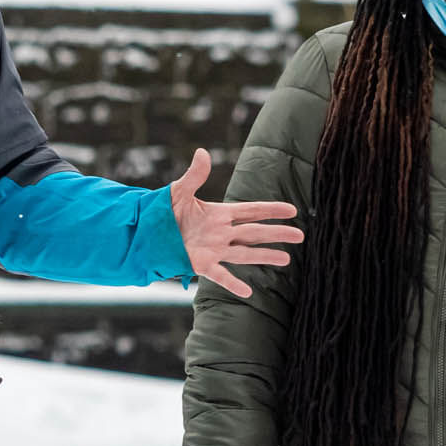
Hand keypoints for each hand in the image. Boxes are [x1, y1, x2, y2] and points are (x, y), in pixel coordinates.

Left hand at [168, 148, 302, 299]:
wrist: (146, 232)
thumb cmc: (163, 211)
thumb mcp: (179, 192)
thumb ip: (194, 175)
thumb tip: (202, 152)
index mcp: (219, 214)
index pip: (251, 211)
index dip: (271, 209)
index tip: (292, 210)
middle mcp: (221, 233)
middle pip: (255, 232)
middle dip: (277, 233)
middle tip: (300, 235)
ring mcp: (214, 249)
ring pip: (245, 253)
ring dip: (265, 256)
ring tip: (286, 259)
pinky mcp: (201, 264)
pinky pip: (220, 275)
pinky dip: (232, 283)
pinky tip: (248, 292)